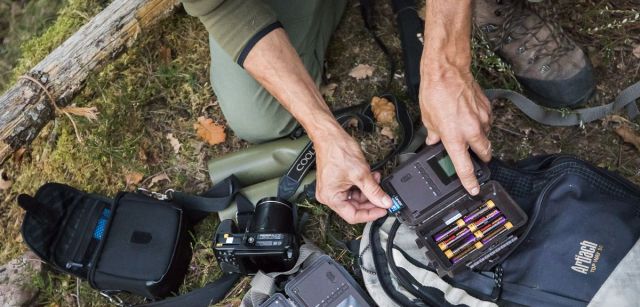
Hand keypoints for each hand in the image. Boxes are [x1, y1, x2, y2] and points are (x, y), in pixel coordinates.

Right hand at [314, 130, 391, 223]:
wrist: (330, 135)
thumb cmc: (337, 151)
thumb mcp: (361, 174)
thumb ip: (374, 191)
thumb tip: (385, 202)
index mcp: (331, 198)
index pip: (353, 215)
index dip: (371, 214)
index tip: (383, 210)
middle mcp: (329, 196)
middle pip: (354, 207)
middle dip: (371, 200)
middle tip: (384, 197)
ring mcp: (332, 189)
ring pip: (355, 198)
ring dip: (368, 190)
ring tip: (377, 180)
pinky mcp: (336, 182)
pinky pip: (352, 189)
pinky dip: (362, 185)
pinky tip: (371, 177)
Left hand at [419, 68, 491, 194]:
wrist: (447, 71)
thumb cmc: (434, 93)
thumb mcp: (427, 119)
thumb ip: (433, 134)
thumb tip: (434, 140)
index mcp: (454, 137)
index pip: (465, 167)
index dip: (469, 182)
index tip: (473, 189)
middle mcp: (471, 131)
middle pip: (484, 154)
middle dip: (480, 158)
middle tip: (474, 157)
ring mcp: (482, 119)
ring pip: (486, 136)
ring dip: (479, 138)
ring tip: (468, 131)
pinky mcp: (487, 108)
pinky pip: (487, 121)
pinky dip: (481, 123)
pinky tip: (470, 116)